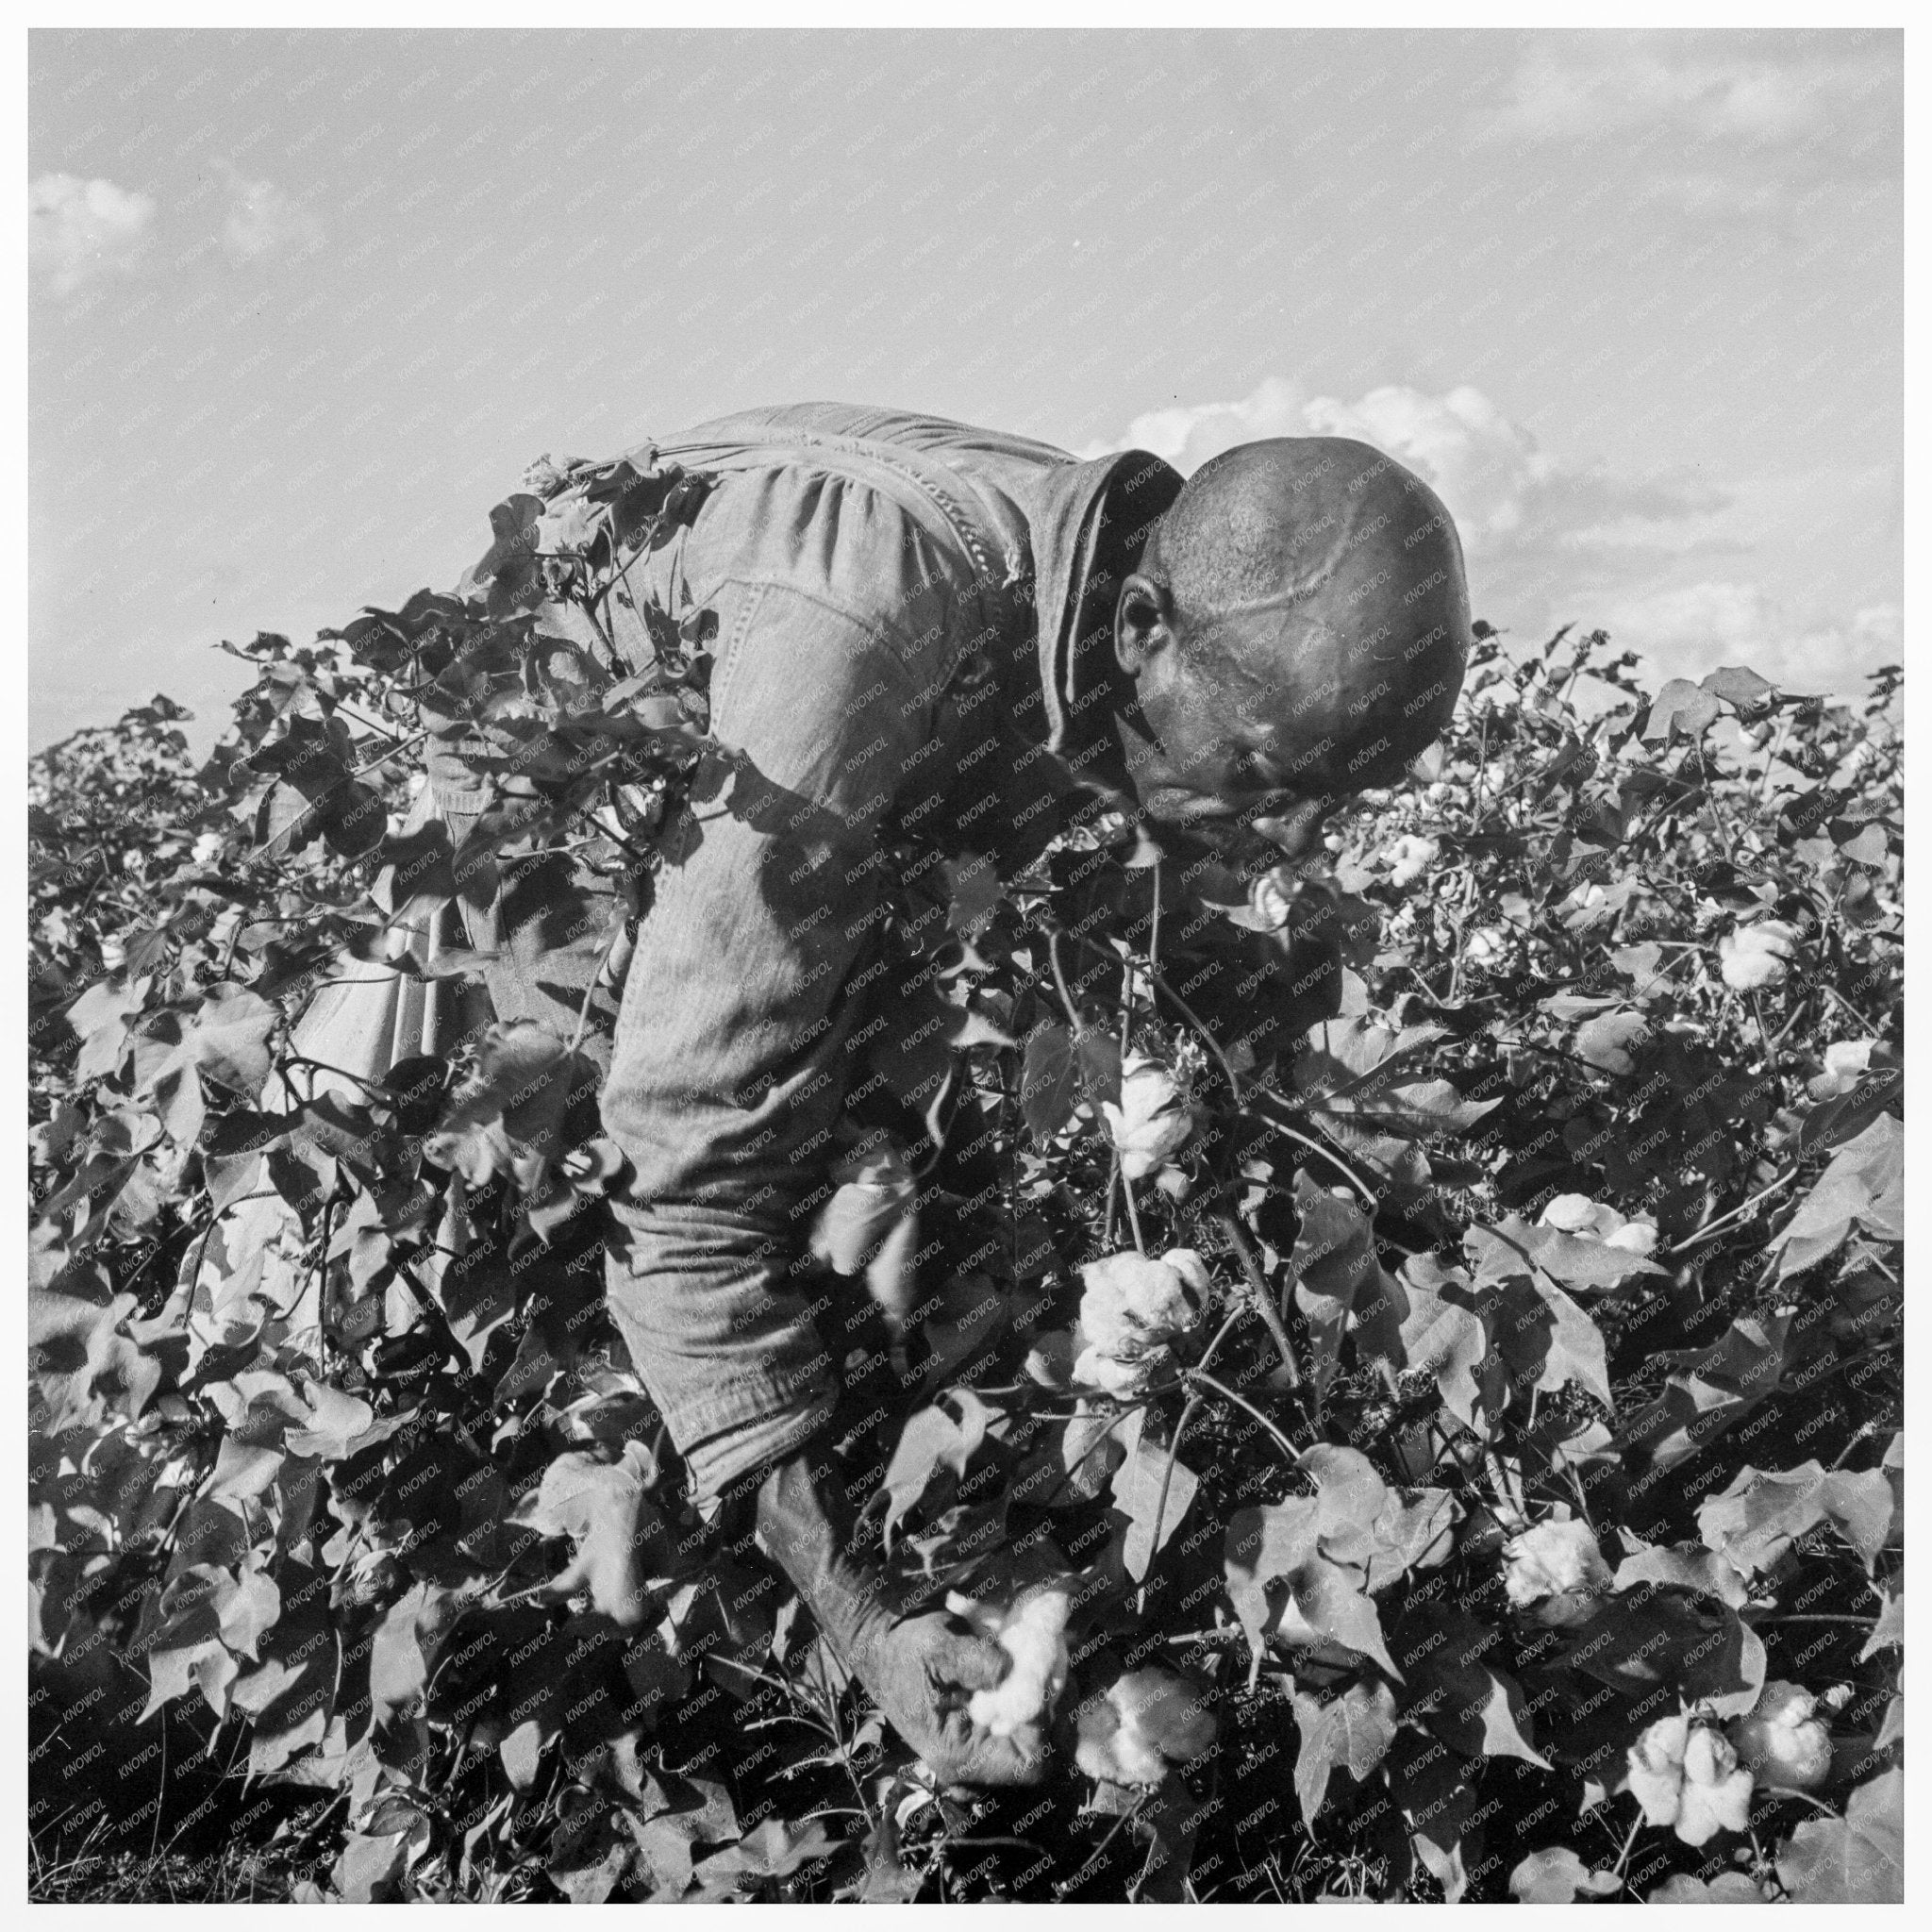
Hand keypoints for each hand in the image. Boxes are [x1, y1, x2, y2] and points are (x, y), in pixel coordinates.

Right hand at [753, 1451, 1049, 1786]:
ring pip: (1036, 1727)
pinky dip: (1028, 1681)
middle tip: (1051, 1657)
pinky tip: (1015, 1651)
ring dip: (1042, 1687)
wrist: (876, 1636)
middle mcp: (973, 1758)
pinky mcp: (982, 1721)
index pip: (1032, 1765)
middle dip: (1052, 1702)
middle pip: (1042, 1748)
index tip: (1046, 1681)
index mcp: (960, 1754)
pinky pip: (1021, 1710)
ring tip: (1034, 1648)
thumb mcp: (936, 1645)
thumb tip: (1013, 1671)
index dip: (1049, 1726)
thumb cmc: (902, 1644)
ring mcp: (979, 1741)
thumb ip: (976, 1662)